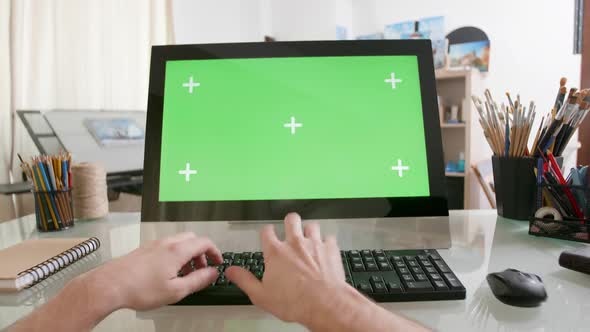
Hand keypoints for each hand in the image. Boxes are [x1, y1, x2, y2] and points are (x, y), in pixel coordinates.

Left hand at [83, 232, 222, 310]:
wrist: (110, 285)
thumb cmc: (139, 289)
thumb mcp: (176, 290)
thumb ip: (198, 280)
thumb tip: (212, 273)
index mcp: (177, 250)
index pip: (204, 242)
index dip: (215, 252)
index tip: (217, 263)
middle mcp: (167, 243)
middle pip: (192, 239)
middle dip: (201, 253)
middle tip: (202, 269)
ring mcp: (154, 244)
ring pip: (179, 243)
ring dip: (188, 255)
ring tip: (185, 274)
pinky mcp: (144, 249)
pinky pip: (166, 247)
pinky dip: (175, 255)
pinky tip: (168, 273)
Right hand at [225, 213, 347, 325]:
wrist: (324, 304)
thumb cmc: (294, 301)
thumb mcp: (261, 295)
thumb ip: (244, 280)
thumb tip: (231, 271)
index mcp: (276, 252)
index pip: (267, 231)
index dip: (266, 232)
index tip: (267, 235)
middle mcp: (295, 243)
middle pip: (291, 219)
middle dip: (290, 222)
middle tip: (290, 229)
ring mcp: (314, 244)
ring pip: (312, 225)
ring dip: (309, 230)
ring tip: (308, 238)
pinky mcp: (330, 249)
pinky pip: (329, 238)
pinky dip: (327, 242)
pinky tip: (325, 249)